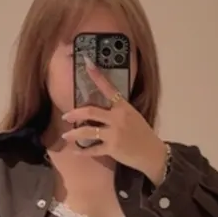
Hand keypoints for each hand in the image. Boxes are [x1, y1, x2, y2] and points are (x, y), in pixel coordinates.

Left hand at [61, 59, 168, 182]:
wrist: (152, 153)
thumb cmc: (142, 134)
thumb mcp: (133, 116)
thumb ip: (117, 111)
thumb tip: (99, 109)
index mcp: (124, 107)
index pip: (109, 88)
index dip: (97, 76)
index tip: (87, 63)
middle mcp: (118, 118)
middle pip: (90, 112)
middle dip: (75, 114)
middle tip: (66, 116)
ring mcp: (114, 134)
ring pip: (88, 131)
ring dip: (74, 134)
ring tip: (66, 136)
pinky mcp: (112, 149)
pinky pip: (92, 150)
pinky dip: (82, 151)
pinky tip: (75, 151)